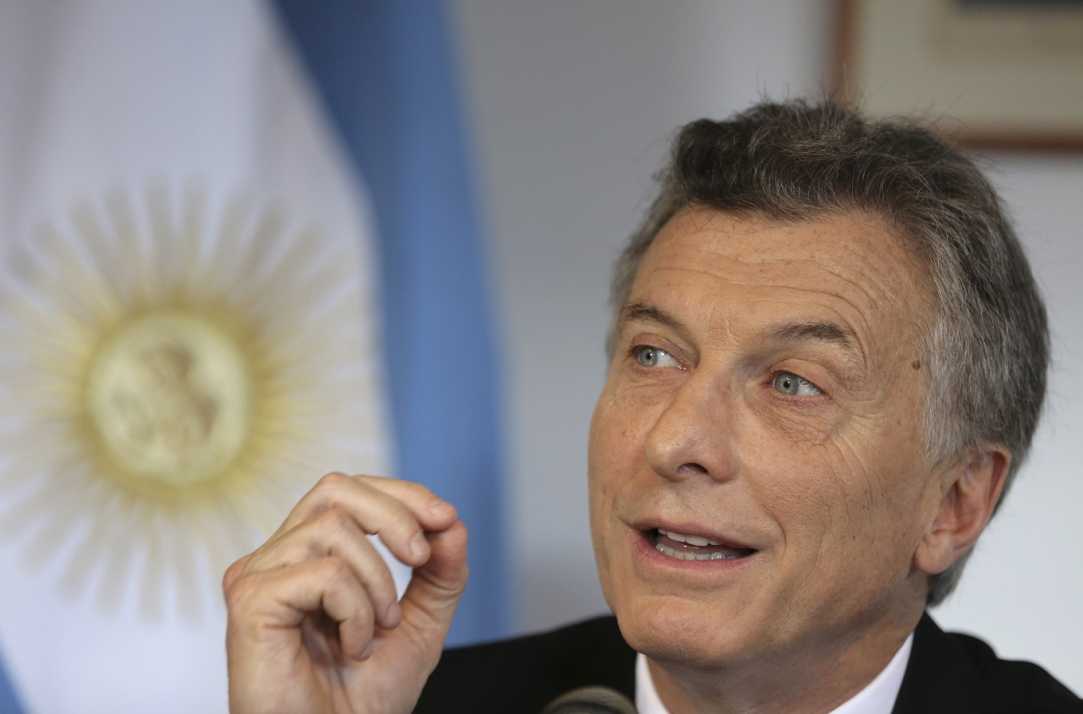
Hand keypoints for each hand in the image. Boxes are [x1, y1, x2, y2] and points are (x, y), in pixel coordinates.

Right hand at [223, 473, 467, 713]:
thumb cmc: (362, 700)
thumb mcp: (420, 624)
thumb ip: (440, 573)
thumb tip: (452, 522)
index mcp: (308, 557)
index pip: (349, 492)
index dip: (402, 495)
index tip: (445, 519)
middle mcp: (277, 558)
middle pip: (335, 489)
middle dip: (394, 514)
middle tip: (422, 558)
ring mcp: (257, 576)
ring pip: (332, 527)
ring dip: (377, 580)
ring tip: (378, 629)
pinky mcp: (251, 601)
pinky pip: (323, 573)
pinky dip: (356, 610)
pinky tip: (352, 647)